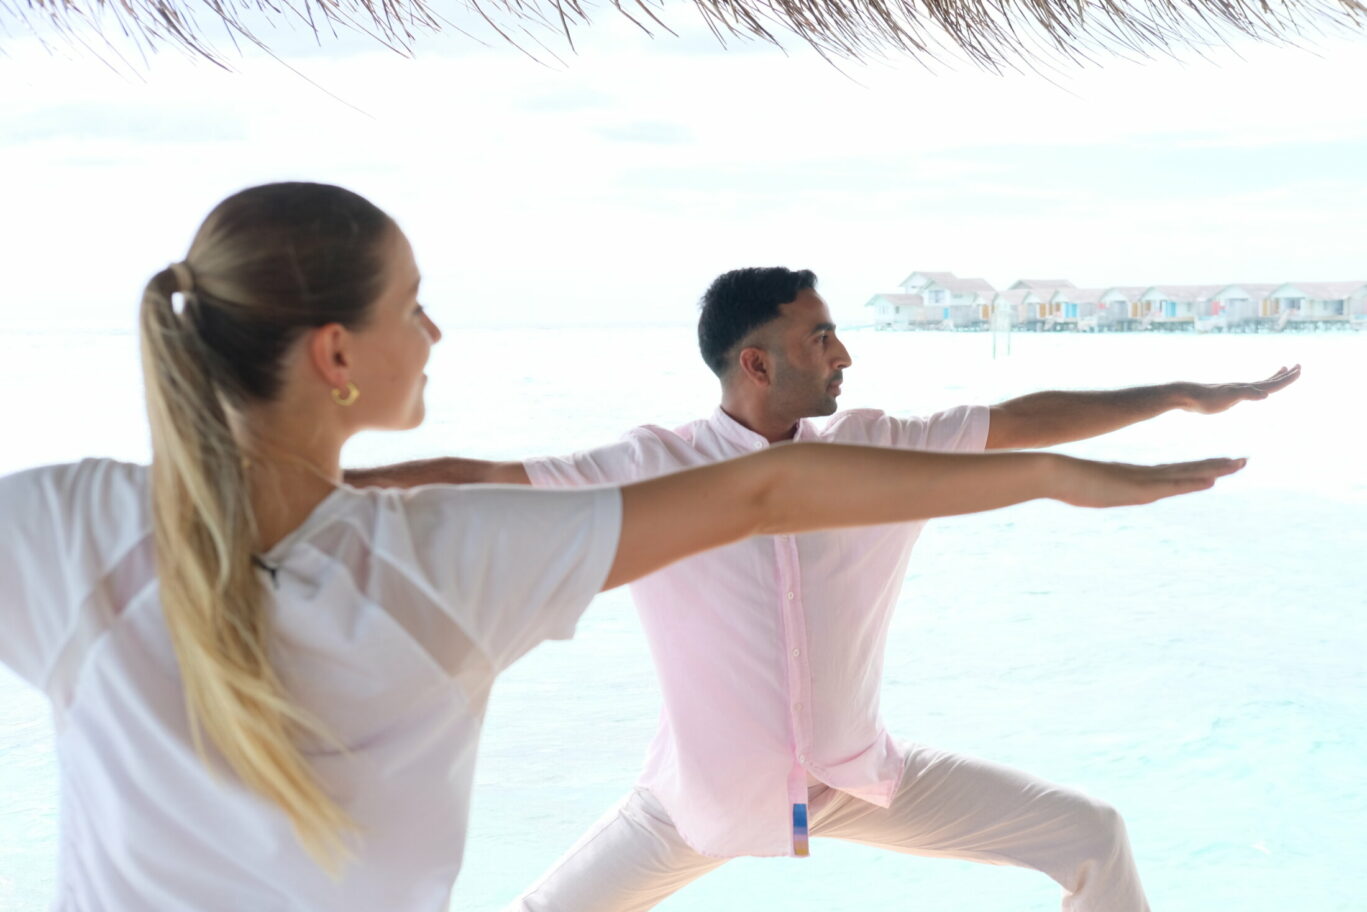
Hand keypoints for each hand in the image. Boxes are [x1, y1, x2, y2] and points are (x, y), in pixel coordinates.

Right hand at [1053, 455, 1246, 507]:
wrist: (1050, 473)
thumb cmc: (1060, 481)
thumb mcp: (1080, 489)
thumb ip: (1088, 488)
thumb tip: (1078, 488)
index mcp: (1130, 477)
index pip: (1172, 472)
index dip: (1195, 469)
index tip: (1216, 466)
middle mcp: (1140, 476)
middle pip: (1186, 470)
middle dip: (1215, 465)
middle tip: (1242, 461)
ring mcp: (1139, 481)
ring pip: (1186, 474)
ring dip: (1214, 470)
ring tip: (1239, 464)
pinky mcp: (1135, 488)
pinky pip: (1170, 485)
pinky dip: (1192, 482)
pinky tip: (1211, 481)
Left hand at [1176, 365, 1300, 413]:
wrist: (1187, 397)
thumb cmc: (1207, 399)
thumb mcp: (1229, 397)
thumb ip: (1247, 394)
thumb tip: (1266, 395)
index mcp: (1247, 388)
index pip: (1272, 383)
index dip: (1287, 378)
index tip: (1300, 369)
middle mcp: (1243, 387)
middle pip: (1269, 380)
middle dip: (1285, 375)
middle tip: (1299, 366)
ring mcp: (1236, 390)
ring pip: (1260, 383)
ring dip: (1274, 377)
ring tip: (1282, 369)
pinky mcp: (1228, 396)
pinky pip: (1249, 390)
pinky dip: (1257, 388)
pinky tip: (1256, 389)